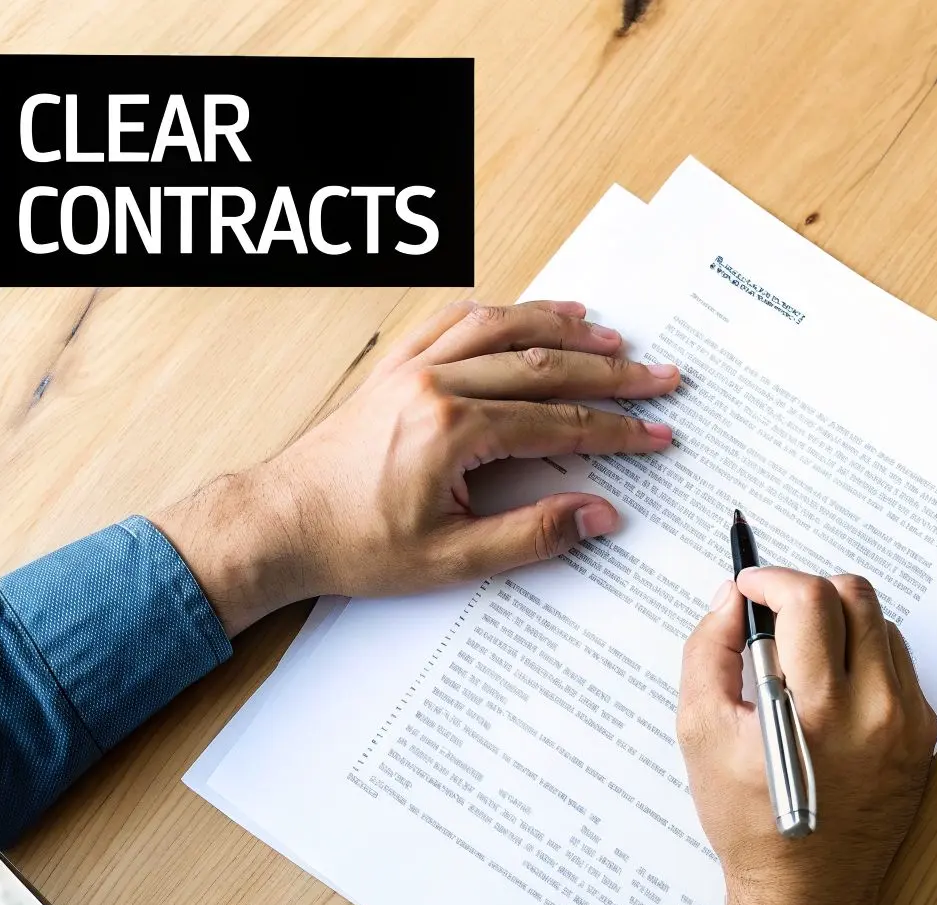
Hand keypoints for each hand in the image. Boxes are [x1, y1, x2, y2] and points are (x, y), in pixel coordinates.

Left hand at [152, 299, 679, 634]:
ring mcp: (411, 369)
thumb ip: (533, 534)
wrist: (278, 524)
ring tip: (608, 336)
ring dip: (561, 329)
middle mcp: (434, 384)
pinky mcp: (393, 369)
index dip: (616, 430)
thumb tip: (598, 513)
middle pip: (543, 365)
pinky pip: (453, 321)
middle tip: (658, 376)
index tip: (656, 434)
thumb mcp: (452, 559)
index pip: (558, 423)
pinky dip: (499, 314)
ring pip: (502, 328)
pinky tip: (527, 317)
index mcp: (452, 430)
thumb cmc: (353, 545)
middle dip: (610, 373)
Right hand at [678, 567, 936, 904]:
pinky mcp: (923, 735)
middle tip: (775, 616)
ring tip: (801, 659)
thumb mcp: (702, 734)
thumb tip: (729, 601)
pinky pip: (898, 665)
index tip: (750, 587)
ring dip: (838, 623)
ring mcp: (908, 721)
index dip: (772, 579)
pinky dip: (864, 659)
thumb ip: (709, 652)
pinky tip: (831, 689)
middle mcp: (875, 709)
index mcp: (818, 708)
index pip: (810, 599)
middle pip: (854, 596)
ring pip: (880, 624)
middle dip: (807, 592)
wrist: (808, 894)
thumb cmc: (751, 825)